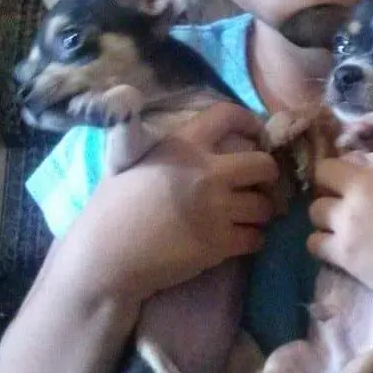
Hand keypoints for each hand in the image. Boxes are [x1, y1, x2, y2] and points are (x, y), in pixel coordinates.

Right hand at [69, 102, 279, 297]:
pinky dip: (252, 240)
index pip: (227, 115)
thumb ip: (168, 148)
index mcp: (182, 144)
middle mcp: (206, 172)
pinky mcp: (219, 244)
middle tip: (258, 186)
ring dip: (260, 212)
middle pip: (264, 164)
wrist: (105, 257)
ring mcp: (215, 209)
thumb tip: (179, 136)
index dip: (250, 121)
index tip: (258, 135)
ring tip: (247, 217)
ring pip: (264, 205)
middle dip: (267, 175)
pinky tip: (239, 240)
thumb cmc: (112, 209)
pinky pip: (256, 238)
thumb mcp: (133, 161)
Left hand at [308, 145, 372, 319]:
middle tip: (348, 197)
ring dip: (326, 215)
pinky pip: (313, 243)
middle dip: (331, 184)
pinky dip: (323, 244)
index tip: (362, 172)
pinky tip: (341, 249)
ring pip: (314, 210)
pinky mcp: (345, 255)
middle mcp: (360, 188)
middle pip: (322, 174)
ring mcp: (348, 222)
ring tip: (344, 225)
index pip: (349, 149)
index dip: (353, 162)